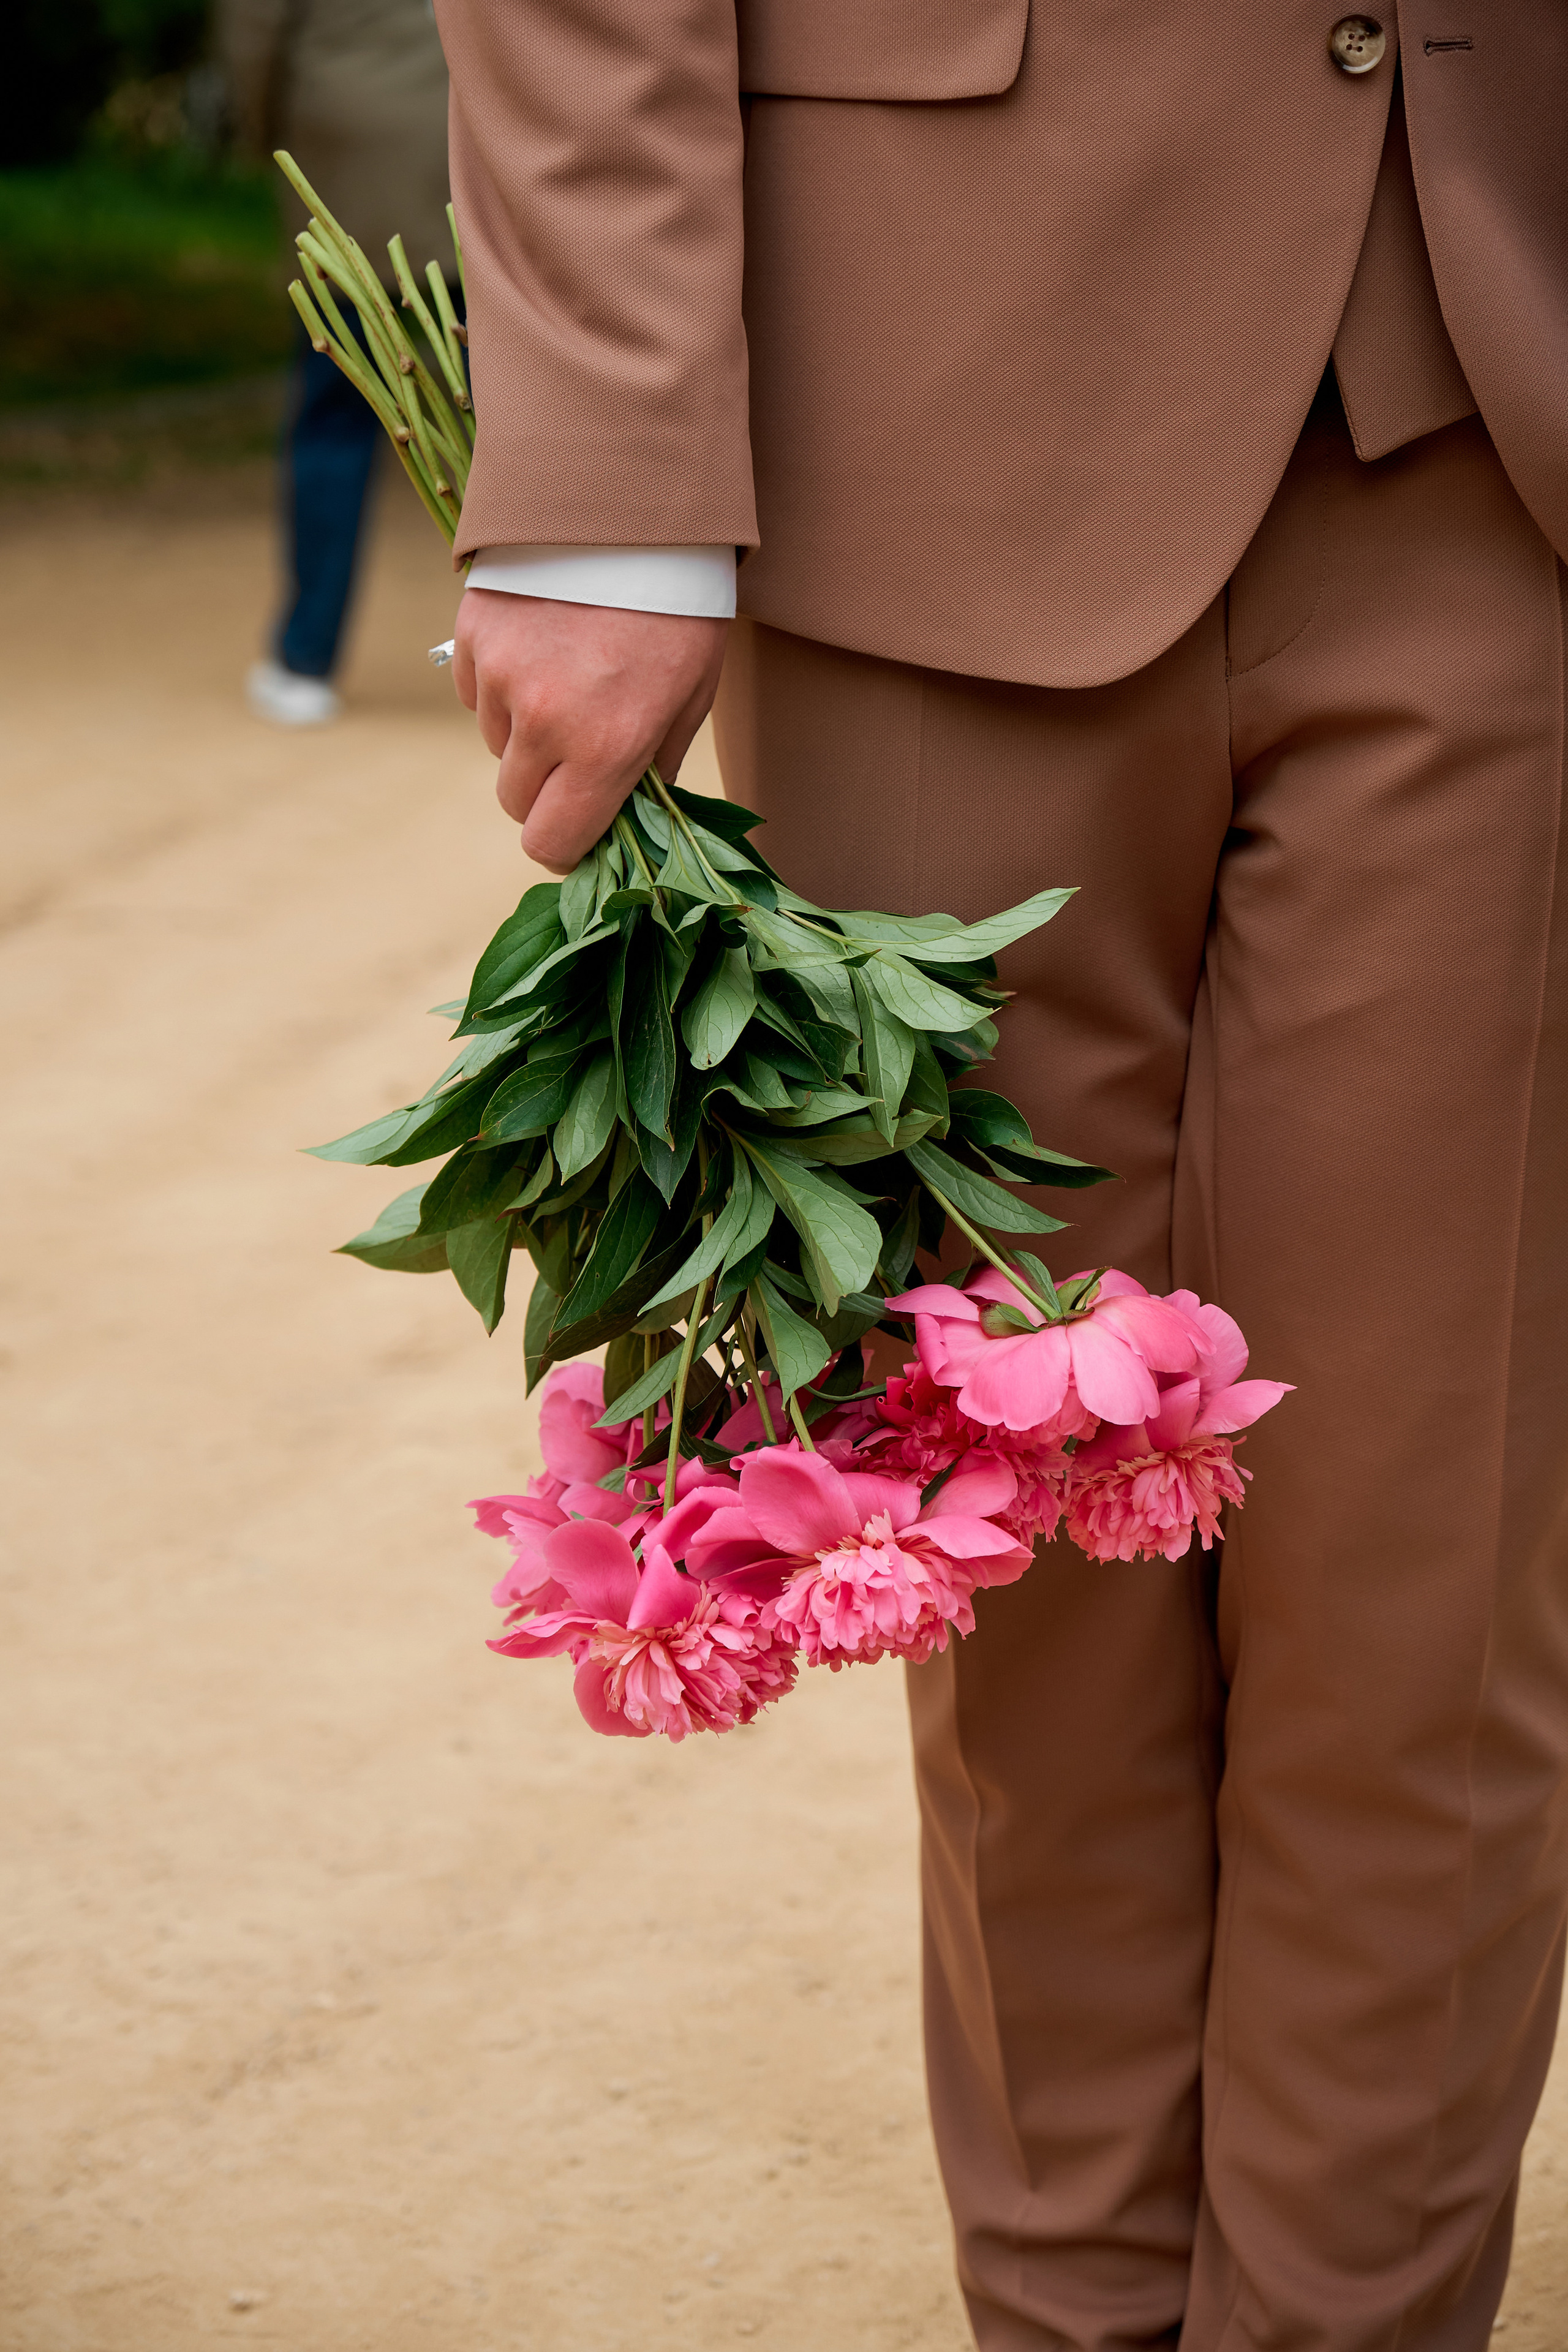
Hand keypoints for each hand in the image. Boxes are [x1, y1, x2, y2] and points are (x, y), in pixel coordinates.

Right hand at [451, 589, 728, 873]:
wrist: (632, 500)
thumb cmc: (678, 604)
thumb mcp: (691, 694)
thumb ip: (655, 767)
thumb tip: (629, 820)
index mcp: (606, 746)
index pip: (552, 842)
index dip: (566, 847)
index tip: (580, 834)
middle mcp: (544, 720)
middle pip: (516, 803)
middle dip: (547, 792)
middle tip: (582, 755)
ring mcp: (501, 676)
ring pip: (498, 746)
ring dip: (527, 734)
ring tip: (571, 680)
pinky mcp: (473, 635)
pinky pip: (478, 694)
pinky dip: (503, 687)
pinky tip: (544, 648)